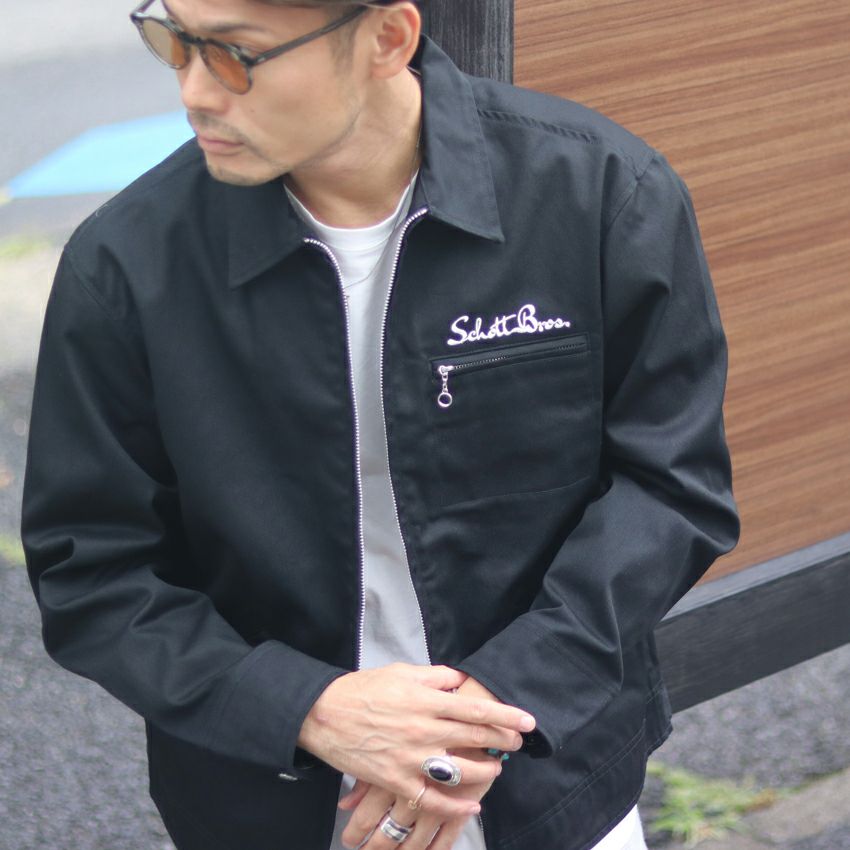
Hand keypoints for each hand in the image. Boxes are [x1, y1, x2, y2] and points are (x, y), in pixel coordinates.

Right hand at [298, 663, 533, 820]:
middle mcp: (422, 728)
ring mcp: (409, 757)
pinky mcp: (395, 780)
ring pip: (459, 770)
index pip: (474, 708)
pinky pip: (431, 798)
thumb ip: (434, 677)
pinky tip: (472, 804)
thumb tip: (461, 682)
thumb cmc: (363, 689)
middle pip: (473, 736)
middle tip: (518, 742)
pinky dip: (455, 805)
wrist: (324, 713)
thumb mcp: (401, 672)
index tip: (527, 721)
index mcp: (424, 699)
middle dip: (502, 740)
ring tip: (496, 768)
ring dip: (484, 771)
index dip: (505, 715)